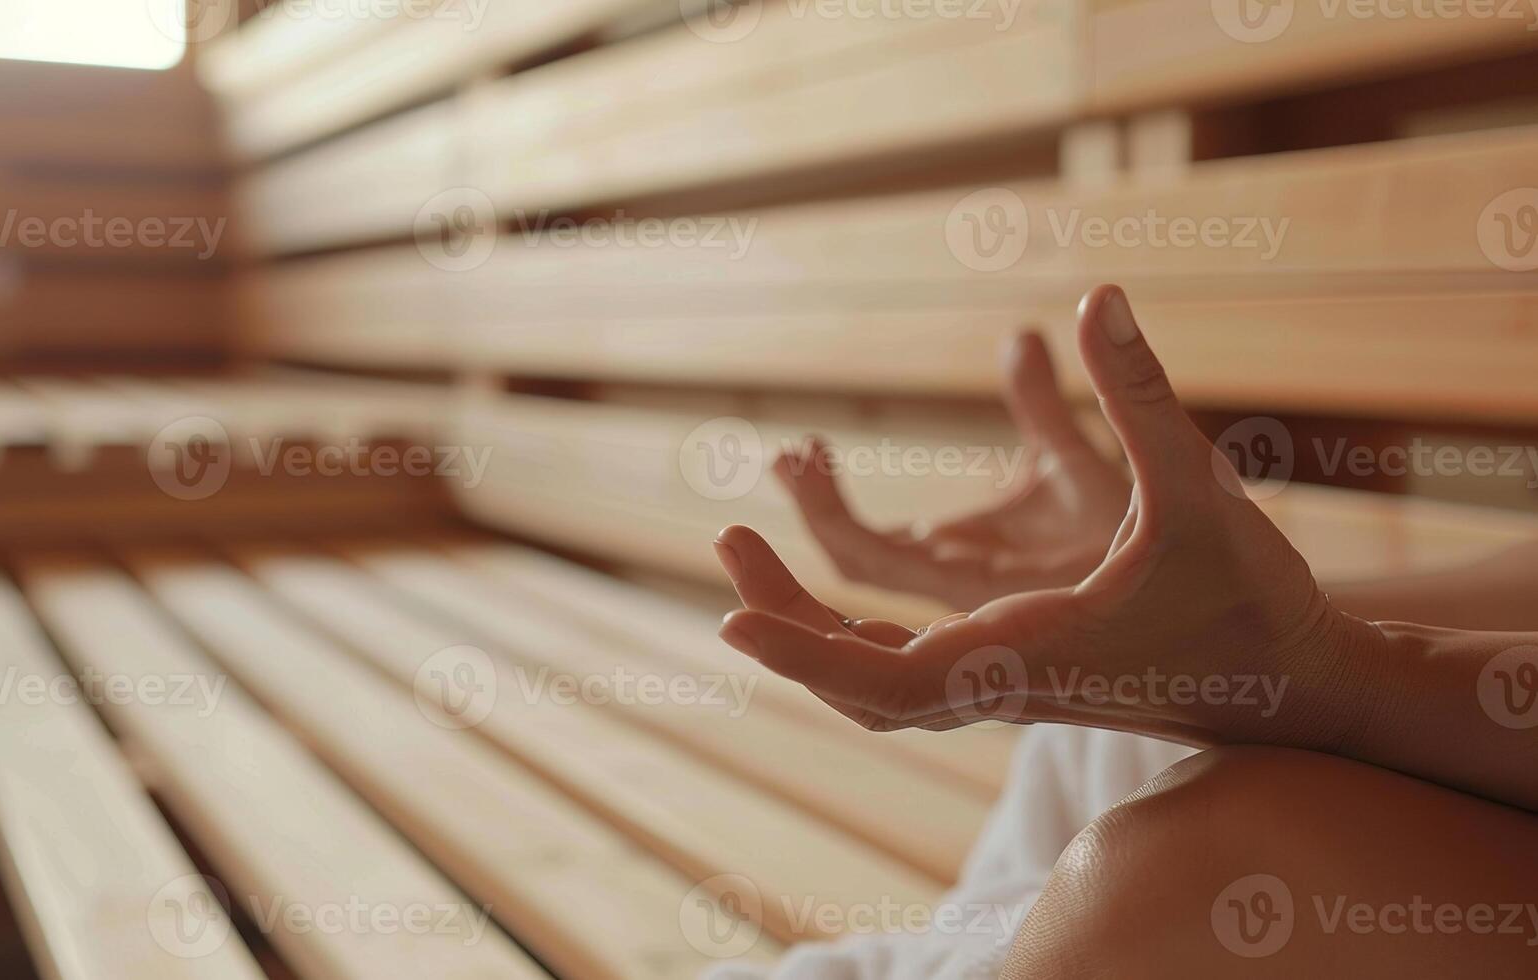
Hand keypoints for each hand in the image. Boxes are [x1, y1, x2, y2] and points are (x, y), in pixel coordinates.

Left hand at [715, 286, 1387, 747]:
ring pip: (877, 688)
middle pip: (857, 683)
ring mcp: (1004, 693)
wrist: (1297, 689)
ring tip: (756, 558)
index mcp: (1028, 649)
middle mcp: (1002, 682)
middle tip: (727, 542)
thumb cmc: (1251, 594)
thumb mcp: (1196, 485)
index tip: (730, 619)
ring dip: (811, 631)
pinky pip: (907, 679)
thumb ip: (1139, 393)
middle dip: (785, 621)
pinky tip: (828, 609)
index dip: (805, 647)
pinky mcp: (1015, 684)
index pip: (886, 674)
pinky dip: (852, 644)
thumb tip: (1098, 293)